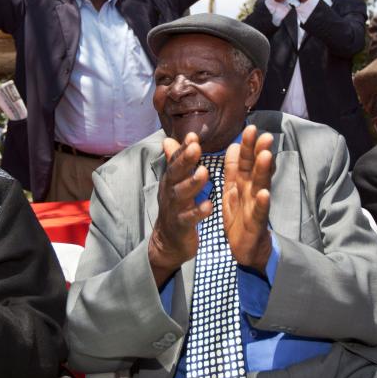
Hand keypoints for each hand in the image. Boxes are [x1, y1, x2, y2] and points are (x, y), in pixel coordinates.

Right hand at [148, 133, 211, 285]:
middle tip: (196, 148)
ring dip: (192, 183)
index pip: (176, 161)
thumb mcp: (174, 183)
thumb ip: (175, 162)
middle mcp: (170, 192)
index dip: (183, 149)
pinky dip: (197, 212)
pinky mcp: (180, 226)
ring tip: (205, 172)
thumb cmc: (175, 208)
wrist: (167, 241)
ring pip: (181, 194)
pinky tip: (209, 205)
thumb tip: (169, 139)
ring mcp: (174, 209)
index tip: (193, 136)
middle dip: (185, 160)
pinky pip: (188, 218)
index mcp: (171, 181)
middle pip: (176, 174)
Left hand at [222, 125, 273, 272]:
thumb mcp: (233, 189)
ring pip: (260, 186)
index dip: (248, 145)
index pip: (245, 160)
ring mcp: (256, 206)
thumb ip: (234, 168)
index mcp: (243, 182)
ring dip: (264, 171)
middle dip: (259, 152)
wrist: (246, 248)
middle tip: (264, 135)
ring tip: (267, 156)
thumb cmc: (240, 216)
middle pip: (255, 168)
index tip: (250, 127)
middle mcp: (252, 191)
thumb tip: (234, 144)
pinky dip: (262, 203)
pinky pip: (259, 212)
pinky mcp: (256, 224)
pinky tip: (265, 194)